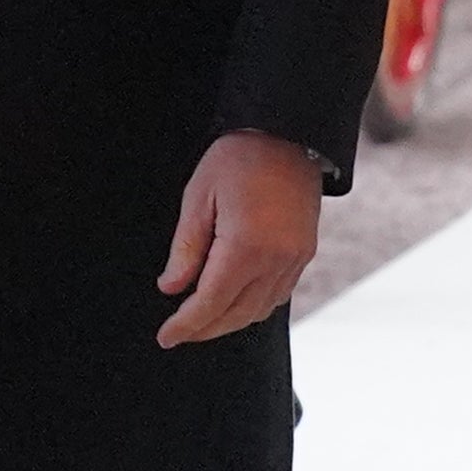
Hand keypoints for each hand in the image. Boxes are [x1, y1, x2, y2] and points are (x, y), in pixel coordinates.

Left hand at [157, 132, 322, 348]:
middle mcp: (276, 259)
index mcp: (246, 247)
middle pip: (237, 313)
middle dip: (206, 329)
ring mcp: (296, 258)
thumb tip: (172, 288)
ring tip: (202, 323)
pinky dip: (254, 307)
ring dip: (230, 321)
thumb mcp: (198, 198)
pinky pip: (279, 294)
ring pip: (260, 309)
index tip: (166, 337)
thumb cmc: (238, 159)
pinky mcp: (305, 252)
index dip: (187, 324)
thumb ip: (186, 248)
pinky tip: (235, 304)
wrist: (290, 133)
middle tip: (179, 334)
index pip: (211, 302)